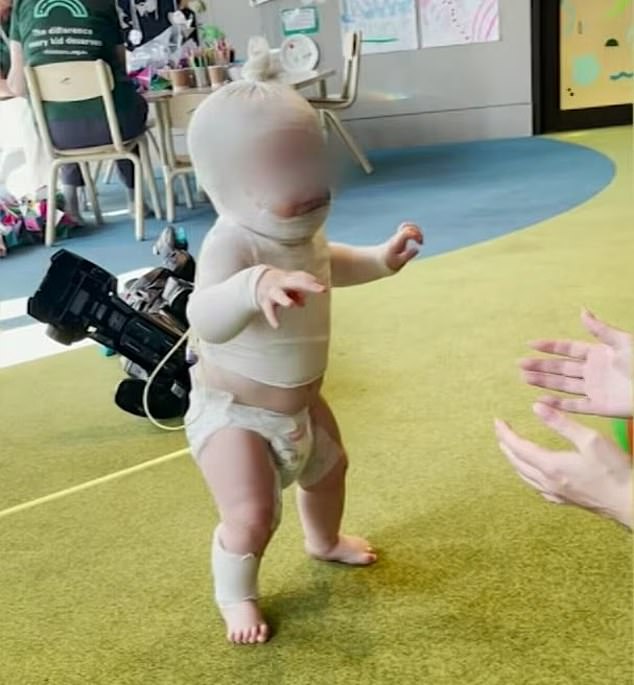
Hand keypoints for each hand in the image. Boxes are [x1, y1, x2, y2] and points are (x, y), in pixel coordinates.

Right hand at [256, 268, 325, 328]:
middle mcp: (281, 283)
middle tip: (321, 289)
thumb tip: (303, 303)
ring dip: (284, 299)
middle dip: (308, 285)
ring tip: (291, 305)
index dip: (313, 282)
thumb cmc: (280, 285)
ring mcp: (272, 292)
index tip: (324, 288)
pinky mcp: (265, 302)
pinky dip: (272, 318)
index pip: (302, 277)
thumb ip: (298, 293)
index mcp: (289, 278)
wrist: (257, 281)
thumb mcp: (290, 286)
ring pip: (278, 294)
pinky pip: (269, 310)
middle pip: (296, 282)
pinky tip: (277, 326)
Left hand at [383, 223, 422, 271]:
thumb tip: (417, 249)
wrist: (379, 259)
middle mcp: (397, 237)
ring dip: (417, 231)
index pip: (407, 232)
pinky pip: (407, 229)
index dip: (416, 235)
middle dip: (418, 232)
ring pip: (408, 226)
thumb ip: (408, 256)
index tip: (420, 244)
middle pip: (408, 227)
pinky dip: (414, 232)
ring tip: (420, 240)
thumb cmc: (389, 262)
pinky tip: (417, 240)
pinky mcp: (399, 236)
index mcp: (396, 242)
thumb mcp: (398, 262)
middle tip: (420, 242)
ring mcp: (398, 236)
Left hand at [495, 403, 631, 527]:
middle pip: (517, 462)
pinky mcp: (566, 501)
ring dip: (514, 460)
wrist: (631, 502)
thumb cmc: (614, 470)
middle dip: (506, 445)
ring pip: (524, 476)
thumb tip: (536, 407)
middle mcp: (548, 481)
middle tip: (500, 431)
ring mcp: (556, 493)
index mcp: (551, 465)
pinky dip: (527, 475)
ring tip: (510, 449)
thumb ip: (561, 423)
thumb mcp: (590, 439)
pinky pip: (537, 487)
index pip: (518, 448)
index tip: (497, 421)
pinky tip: (532, 474)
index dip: (505, 433)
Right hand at [520, 309, 631, 418]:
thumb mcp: (623, 342)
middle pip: (560, 368)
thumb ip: (600, 329)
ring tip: (524, 378)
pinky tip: (541, 401)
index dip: (549, 346)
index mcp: (598, 353)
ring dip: (543, 382)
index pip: (567, 349)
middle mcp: (592, 371)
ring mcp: (594, 389)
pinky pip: (574, 406)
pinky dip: (558, 404)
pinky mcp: (599, 407)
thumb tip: (582, 311)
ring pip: (562, 385)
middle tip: (519, 364)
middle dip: (540, 366)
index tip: (530, 344)